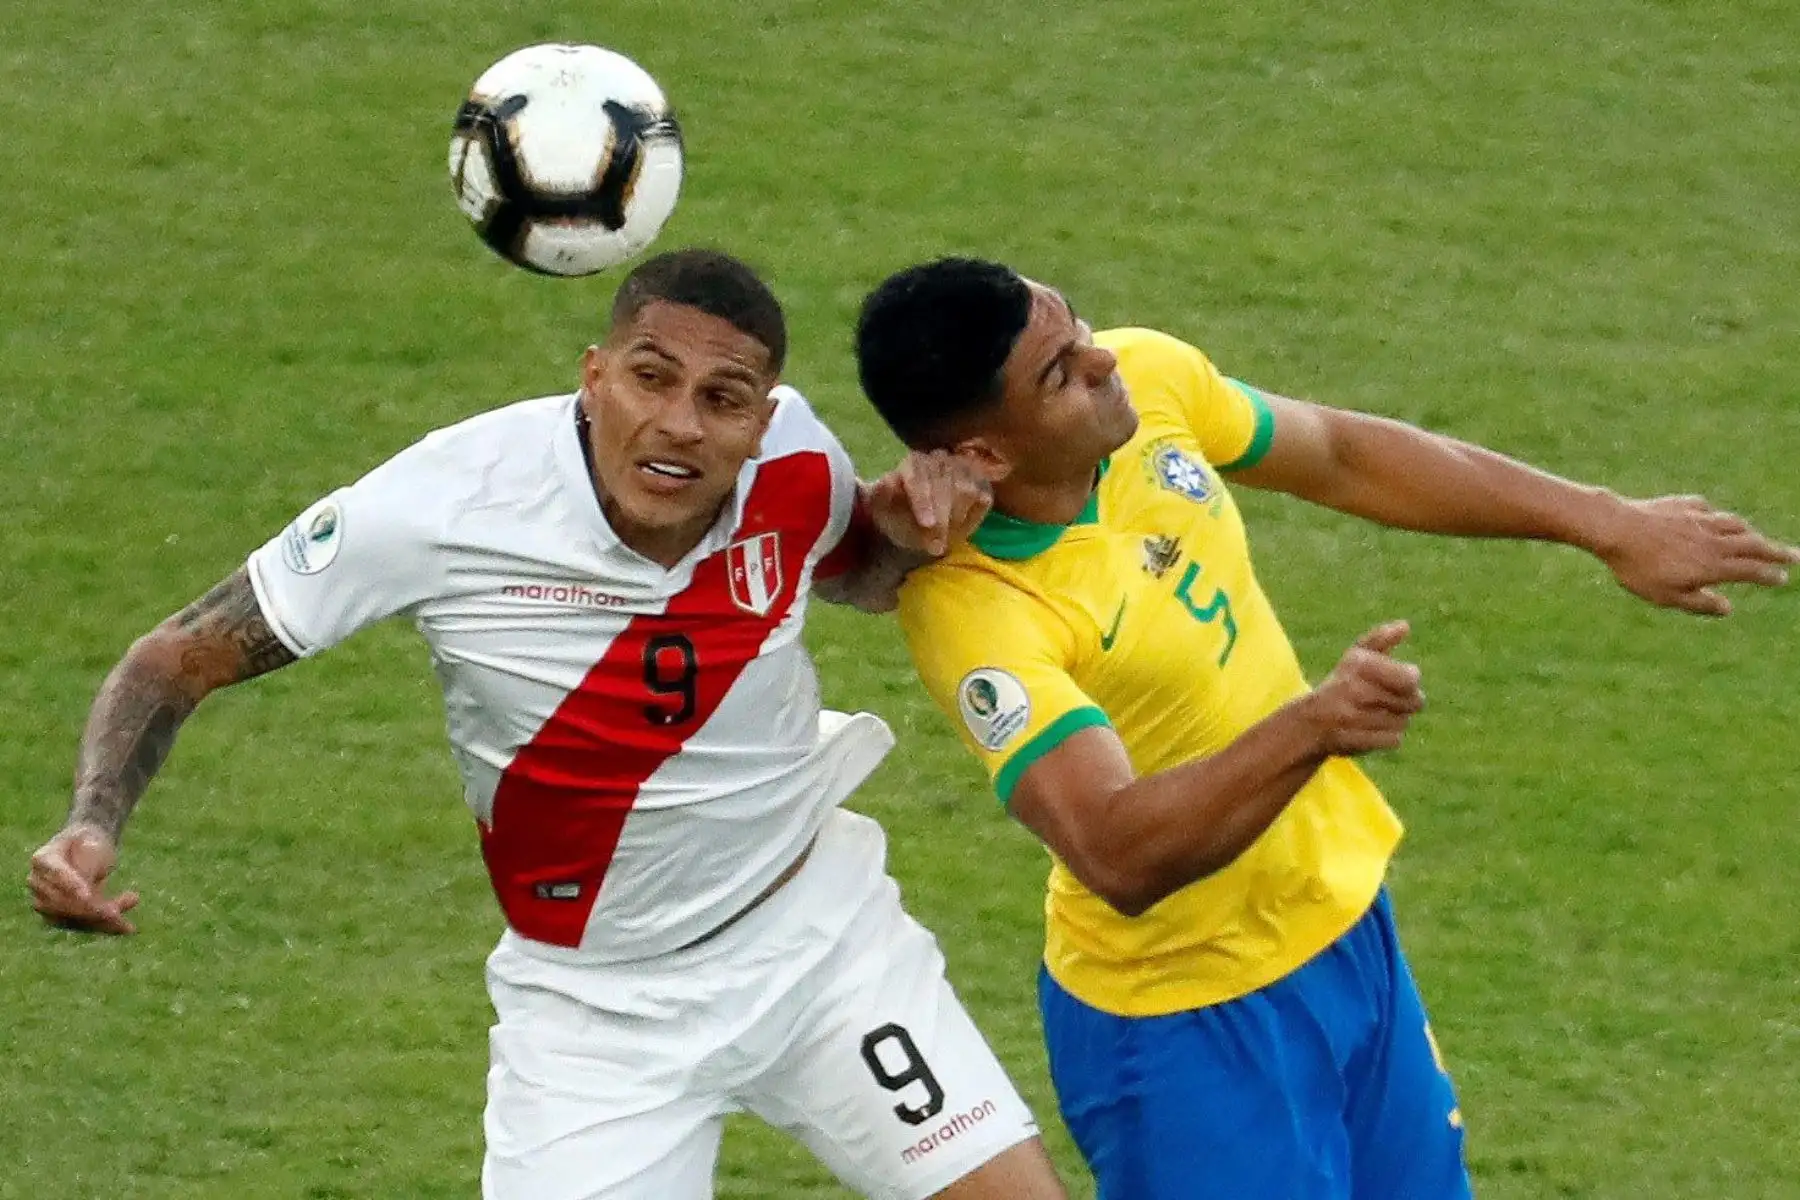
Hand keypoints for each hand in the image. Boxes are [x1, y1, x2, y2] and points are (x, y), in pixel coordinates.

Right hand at [28, 824, 138, 934]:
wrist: (87, 849)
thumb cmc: (90, 843)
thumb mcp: (93, 846)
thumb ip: (87, 867)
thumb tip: (86, 897)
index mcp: (43, 859)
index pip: (57, 873)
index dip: (71, 885)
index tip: (88, 896)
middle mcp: (38, 883)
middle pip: (64, 901)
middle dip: (96, 906)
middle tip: (130, 899)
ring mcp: (45, 902)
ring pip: (74, 918)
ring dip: (106, 918)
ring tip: (133, 902)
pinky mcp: (59, 917)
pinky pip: (82, 926)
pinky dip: (105, 926)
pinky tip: (127, 928)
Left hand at [865, 450, 992, 556]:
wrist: (915, 526)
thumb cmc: (898, 518)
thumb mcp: (881, 512)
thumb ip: (880, 496)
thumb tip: (888, 481)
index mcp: (913, 462)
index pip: (919, 477)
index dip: (924, 501)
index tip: (927, 524)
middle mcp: (939, 459)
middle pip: (945, 485)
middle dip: (941, 519)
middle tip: (935, 547)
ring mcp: (962, 468)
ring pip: (966, 490)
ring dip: (955, 519)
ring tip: (944, 538)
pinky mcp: (980, 481)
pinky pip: (982, 497)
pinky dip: (972, 517)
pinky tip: (958, 528)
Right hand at [1302, 621, 1424, 756]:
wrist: (1309, 722)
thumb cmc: (1341, 685)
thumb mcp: (1356, 657)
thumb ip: (1380, 639)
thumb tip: (1405, 625)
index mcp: (1359, 664)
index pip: (1411, 678)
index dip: (1410, 681)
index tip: (1399, 681)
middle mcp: (1354, 689)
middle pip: (1413, 702)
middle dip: (1407, 702)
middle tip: (1386, 700)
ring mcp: (1353, 717)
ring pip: (1404, 721)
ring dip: (1396, 720)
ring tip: (1375, 715)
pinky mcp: (1355, 740)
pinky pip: (1394, 739)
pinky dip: (1388, 737)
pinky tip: (1371, 731)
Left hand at [1596, 494, 1798, 616]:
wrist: (1616, 528)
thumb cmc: (1637, 568)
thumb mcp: (1667, 596)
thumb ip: (1700, 603)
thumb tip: (1728, 609)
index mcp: (1713, 565)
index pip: (1751, 570)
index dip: (1769, 574)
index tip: (1783, 577)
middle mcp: (1713, 539)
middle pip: (1752, 544)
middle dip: (1776, 551)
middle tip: (1795, 555)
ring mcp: (1700, 519)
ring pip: (1734, 524)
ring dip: (1750, 533)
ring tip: (1757, 539)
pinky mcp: (1683, 505)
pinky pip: (1708, 510)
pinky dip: (1717, 516)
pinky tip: (1714, 518)